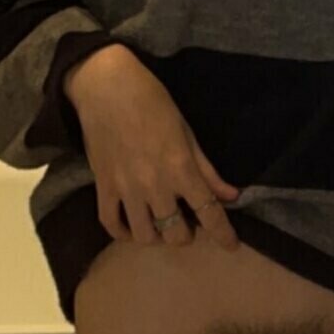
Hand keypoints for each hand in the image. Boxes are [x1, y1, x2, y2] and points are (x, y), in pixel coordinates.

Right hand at [63, 45, 241, 252]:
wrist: (107, 88)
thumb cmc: (153, 102)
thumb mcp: (187, 132)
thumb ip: (207, 169)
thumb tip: (231, 196)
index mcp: (180, 168)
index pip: (208, 211)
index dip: (223, 233)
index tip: (231, 245)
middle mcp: (154, 186)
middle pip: (175, 233)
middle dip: (187, 234)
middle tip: (189, 222)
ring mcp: (126, 190)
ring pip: (145, 236)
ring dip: (158, 236)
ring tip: (162, 225)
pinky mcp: (102, 188)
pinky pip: (111, 225)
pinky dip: (124, 233)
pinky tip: (133, 227)